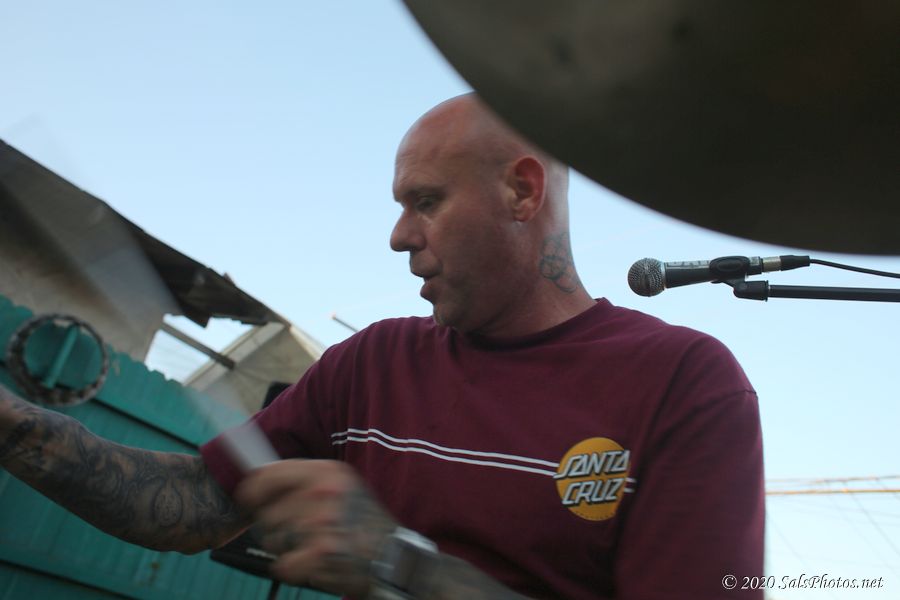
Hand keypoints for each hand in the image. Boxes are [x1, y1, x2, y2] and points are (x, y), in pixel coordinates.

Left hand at [235, 459, 396, 597]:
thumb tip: (260, 480)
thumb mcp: (343, 486)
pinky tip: (315, 563)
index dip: (253, 489)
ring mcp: (320, 523)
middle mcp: (322, 493)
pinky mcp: (319, 553)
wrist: (395, 557)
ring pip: (272, 540)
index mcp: (327, 472)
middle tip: (301, 532)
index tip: (249, 498)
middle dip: (276, 527)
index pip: (268, 475)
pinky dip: (294, 570)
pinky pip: (282, 565)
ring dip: (286, 548)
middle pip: (267, 512)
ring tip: (313, 546)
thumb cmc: (366, 523)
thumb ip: (306, 481)